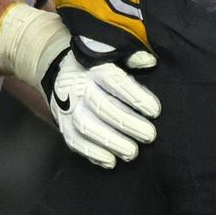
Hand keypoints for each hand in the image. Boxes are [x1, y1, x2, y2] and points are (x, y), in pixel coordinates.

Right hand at [39, 40, 159, 168]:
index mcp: (95, 68)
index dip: (135, 97)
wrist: (60, 69)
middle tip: (149, 135)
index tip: (155, 111)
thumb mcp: (113, 54)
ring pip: (87, 127)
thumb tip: (150, 62)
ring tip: (132, 152)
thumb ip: (131, 58)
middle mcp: (79, 87)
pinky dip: (92, 153)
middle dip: (128, 124)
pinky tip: (110, 161)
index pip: (115, 82)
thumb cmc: (98, 64)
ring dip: (111, 142)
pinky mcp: (62, 123)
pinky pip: (74, 141)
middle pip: (102, 107)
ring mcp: (68, 107)